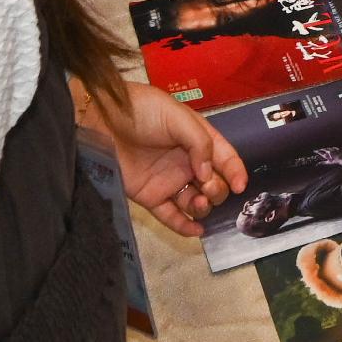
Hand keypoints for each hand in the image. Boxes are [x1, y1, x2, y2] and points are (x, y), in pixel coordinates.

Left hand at [103, 82, 243, 238]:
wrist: (100, 121)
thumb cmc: (140, 111)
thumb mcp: (176, 116)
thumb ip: (198, 142)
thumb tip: (208, 174)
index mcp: (196, 139)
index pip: (223, 157)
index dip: (235, 171)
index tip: (241, 186)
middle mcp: (186, 162)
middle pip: (213, 184)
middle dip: (217, 189)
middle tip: (206, 187)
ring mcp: (169, 181)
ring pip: (195, 202)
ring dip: (203, 207)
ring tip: (197, 204)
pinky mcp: (151, 197)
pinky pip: (171, 216)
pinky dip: (184, 226)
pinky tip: (196, 230)